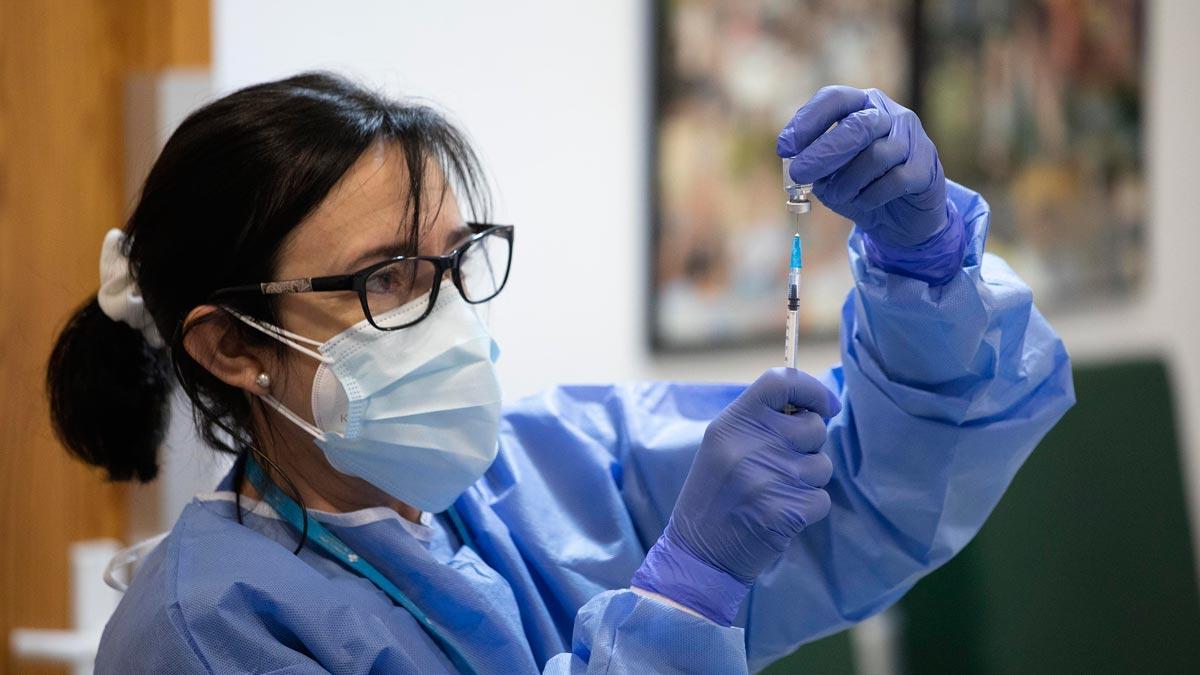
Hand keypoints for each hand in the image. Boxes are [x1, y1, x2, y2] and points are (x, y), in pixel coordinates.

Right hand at [631, 368, 838, 624]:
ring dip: (808, 480)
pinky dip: (808, 509)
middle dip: (809, 445)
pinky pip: (822, 498)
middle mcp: (750, 445)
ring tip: (775, 493)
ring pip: (822, 464)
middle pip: (813, 426)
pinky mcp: (787, 511)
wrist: (697, 553)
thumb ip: (760, 422)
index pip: (780, 382)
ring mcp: (770, 479)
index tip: (827, 405)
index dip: (812, 389)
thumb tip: (815, 406)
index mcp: (731, 424)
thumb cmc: (714, 495)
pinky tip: (780, 515)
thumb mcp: (722, 447)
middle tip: (781, 465)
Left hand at [777, 86, 965, 283]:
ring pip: (876, 155)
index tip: (785, 147)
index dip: (808, 121)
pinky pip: (895, 180)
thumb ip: (816, 166)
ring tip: (837, 196)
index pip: (835, 99)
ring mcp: (912, 139)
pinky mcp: (926, 167)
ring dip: (848, 182)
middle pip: (857, 126)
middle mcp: (890, 115)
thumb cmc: (862, 187)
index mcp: (862, 106)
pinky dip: (871, 196)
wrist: (902, 218)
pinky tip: (864, 202)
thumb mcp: (831, 175)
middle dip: (823, 152)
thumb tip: (796, 164)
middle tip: (799, 174)